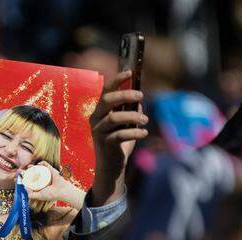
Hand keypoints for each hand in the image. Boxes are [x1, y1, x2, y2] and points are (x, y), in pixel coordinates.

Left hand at [25, 161, 85, 208]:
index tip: (19, 176)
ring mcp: (47, 173)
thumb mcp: (39, 196)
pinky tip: (38, 165)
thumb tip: (24, 187)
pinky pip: (45, 164)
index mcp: (40, 184)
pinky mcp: (51, 169)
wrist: (61, 191)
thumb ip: (31, 195)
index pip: (30, 180)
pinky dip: (41, 163)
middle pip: (33, 173)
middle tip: (21, 171)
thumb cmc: (51, 194)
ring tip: (29, 167)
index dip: (25, 177)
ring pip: (38, 168)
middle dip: (27, 171)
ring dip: (33, 167)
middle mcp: (42, 178)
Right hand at [89, 70, 148, 205]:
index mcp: (100, 111)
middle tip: (141, 95)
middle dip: (125, 95)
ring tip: (145, 119)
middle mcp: (96, 118)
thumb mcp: (127, 124)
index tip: (130, 72)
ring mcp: (98, 131)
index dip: (117, 80)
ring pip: (115, 118)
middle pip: (107, 100)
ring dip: (133, 116)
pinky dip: (134, 132)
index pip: (106, 91)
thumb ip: (132, 112)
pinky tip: (144, 133)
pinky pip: (120, 134)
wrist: (112, 166)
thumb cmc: (120, 142)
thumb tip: (139, 100)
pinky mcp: (104, 144)